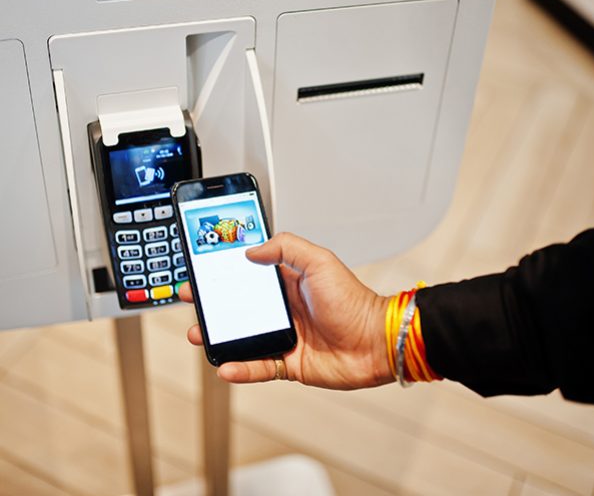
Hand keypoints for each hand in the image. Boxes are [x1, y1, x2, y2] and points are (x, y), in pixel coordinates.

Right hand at [180, 232, 393, 389]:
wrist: (375, 342)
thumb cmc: (353, 301)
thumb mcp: (320, 261)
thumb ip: (286, 248)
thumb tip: (252, 250)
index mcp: (289, 281)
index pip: (250, 273)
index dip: (226, 271)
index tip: (205, 268)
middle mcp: (284, 308)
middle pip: (240, 305)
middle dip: (215, 303)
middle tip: (194, 299)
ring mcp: (285, 336)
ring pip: (243, 337)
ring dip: (220, 337)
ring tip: (200, 334)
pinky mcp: (289, 362)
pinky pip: (258, 366)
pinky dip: (241, 368)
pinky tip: (226, 366)